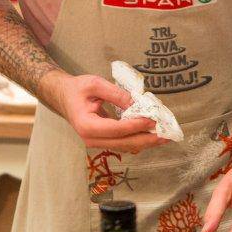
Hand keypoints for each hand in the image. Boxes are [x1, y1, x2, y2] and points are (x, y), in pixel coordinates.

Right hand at [39, 70, 164, 153]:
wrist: (64, 96)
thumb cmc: (77, 89)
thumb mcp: (95, 84)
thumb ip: (116, 94)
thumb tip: (137, 103)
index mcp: (86, 125)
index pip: (117, 129)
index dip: (137, 125)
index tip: (153, 120)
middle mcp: (90, 139)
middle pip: (124, 143)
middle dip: (147, 139)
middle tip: (167, 134)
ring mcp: (96, 142)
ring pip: (126, 146)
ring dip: (146, 142)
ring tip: (165, 136)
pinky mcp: (103, 141)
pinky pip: (123, 143)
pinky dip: (139, 139)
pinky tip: (153, 134)